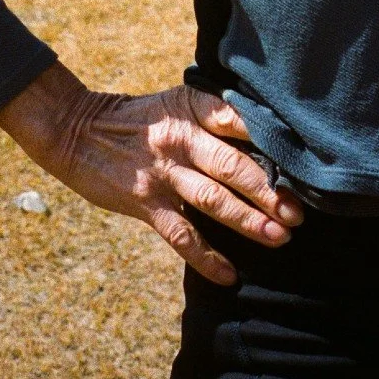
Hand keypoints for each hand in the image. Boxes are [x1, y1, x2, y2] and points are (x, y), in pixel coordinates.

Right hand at [0, 62, 302, 284]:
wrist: (75, 130)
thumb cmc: (136, 118)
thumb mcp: (175, 103)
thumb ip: (212, 117)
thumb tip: (264, 139)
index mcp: (192, 108)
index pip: (241, 124)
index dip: (274, 144)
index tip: (303, 164)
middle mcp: (181, 138)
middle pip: (235, 167)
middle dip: (271, 192)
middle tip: (298, 213)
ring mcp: (163, 172)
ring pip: (214, 201)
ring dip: (250, 221)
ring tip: (279, 237)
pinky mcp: (145, 202)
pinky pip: (182, 236)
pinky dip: (207, 258)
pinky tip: (230, 274)